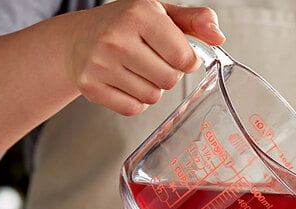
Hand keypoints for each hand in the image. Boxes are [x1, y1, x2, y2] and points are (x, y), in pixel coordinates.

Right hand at [66, 0, 225, 114]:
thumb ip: (196, 21)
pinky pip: (133, 108)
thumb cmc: (126, 26)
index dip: (186, 60)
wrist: (78, 39)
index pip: (184, 59)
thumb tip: (218, 37)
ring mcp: (100, 64)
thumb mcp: (162, 13)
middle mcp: (116, 38)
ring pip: (152, 97)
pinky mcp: (92, 87)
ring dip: (152, 88)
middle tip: (153, 60)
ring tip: (137, 70)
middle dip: (168, 74)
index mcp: (139, 14)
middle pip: (169, 80)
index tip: (175, 53)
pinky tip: (125, 82)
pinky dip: (135, 101)